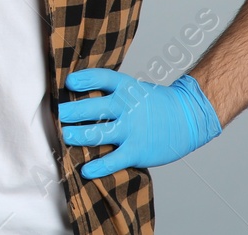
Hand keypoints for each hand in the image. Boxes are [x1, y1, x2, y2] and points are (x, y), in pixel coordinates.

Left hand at [58, 68, 221, 178]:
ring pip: (97, 133)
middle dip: (71, 111)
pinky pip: (113, 160)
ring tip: (66, 136)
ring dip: (77, 136)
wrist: (188, 118)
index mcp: (126, 88)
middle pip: (92, 108)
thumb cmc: (156, 104)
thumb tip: (81, 94)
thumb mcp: (135, 90)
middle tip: (59, 114)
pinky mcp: (136, 151)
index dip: (83, 79)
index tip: (68, 83)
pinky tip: (85, 170)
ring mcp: (131, 130)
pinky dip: (98, 167)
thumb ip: (112, 93)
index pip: (101, 78)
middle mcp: (127, 107)